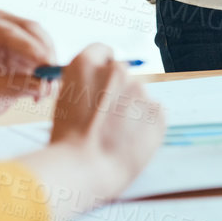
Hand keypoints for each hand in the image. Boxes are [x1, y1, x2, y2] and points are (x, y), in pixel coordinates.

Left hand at [0, 10, 56, 119]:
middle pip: (30, 31)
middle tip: (53, 77)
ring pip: (43, 41)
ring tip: (47, 91)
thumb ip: (13, 86)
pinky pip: (48, 51)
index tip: (44, 62)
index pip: (6, 33)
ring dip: (50, 64)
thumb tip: (43, 85)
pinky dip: (50, 70)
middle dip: (44, 54)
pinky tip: (44, 90)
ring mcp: (17, 27)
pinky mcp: (31, 40)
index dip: (27, 47)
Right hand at [48, 45, 163, 202]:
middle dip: (117, 93)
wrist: (83, 169)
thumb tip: (97, 91)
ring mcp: (140, 89)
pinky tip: (128, 144)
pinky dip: (144, 127)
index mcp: (86, 65)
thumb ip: (84, 90)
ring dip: (131, 113)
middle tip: (107, 120)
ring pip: (138, 99)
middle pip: (122, 75)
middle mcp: (116, 71)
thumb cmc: (65, 143)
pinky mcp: (157, 110)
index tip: (103, 82)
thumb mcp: (63, 105)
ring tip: (114, 138)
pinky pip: (153, 116)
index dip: (103, 68)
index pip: (102, 51)